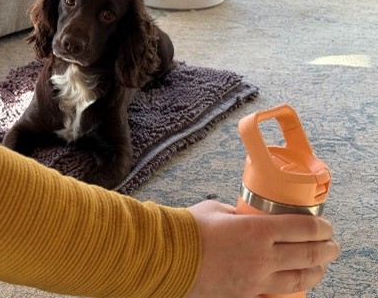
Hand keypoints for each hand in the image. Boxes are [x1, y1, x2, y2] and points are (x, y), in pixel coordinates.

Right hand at [187, 200, 339, 297]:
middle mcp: (262, 257)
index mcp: (257, 230)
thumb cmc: (189, 229)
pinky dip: (291, 287)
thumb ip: (236, 214)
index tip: (327, 226)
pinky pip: (276, 293)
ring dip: (316, 272)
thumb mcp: (217, 210)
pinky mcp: (245, 295)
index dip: (322, 228)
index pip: (303, 230)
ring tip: (321, 266)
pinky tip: (295, 282)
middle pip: (308, 256)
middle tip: (333, 246)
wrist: (167, 257)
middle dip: (327, 250)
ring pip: (299, 279)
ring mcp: (255, 280)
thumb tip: (244, 216)